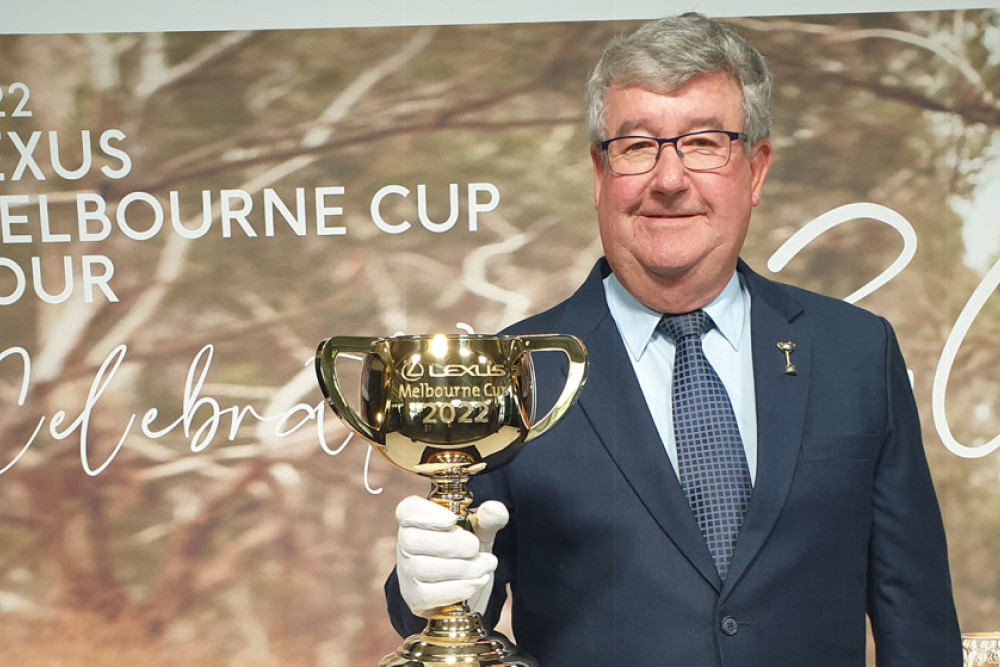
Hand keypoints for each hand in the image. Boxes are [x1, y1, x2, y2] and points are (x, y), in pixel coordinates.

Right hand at [395, 495, 508, 617]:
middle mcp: (404, 545)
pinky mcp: (415, 598)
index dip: (426, 514)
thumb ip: (488, 518)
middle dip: (452, 544)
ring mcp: (407, 574)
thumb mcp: (481, 531)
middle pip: (412, 540)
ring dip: (463, 567)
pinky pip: (431, 594)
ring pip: (422, 568)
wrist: (465, 590)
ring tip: (485, 565)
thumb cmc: (467, 552)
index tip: (452, 520)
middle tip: (475, 547)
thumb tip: (494, 509)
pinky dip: (461, 587)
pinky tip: (478, 581)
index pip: (407, 510)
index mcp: (417, 520)